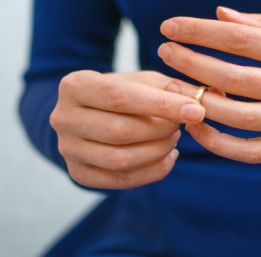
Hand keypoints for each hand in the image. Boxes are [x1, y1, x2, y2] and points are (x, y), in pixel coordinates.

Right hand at [50, 70, 204, 188]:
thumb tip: (197, 99)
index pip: (120, 97)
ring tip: (173, 138)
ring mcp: (67, 149)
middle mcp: (62, 118)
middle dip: (160, 130)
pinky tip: (168, 157)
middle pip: (120, 131)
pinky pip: (122, 180)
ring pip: (121, 159)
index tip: (196, 110)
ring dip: (158, 150)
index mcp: (74, 85)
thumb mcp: (140, 80)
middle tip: (181, 125)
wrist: (87, 116)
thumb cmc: (120, 93)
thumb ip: (168, 86)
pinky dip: (154, 171)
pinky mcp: (78, 173)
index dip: (161, 105)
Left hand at [158, 7, 260, 174]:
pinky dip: (217, 143)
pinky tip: (196, 127)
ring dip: (197, 102)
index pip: (241, 38)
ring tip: (173, 88)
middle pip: (231, 76)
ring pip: (235, 117)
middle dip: (190, 63)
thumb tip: (221, 15)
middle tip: (164, 52)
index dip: (200, 31)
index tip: (171, 27)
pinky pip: (249, 152)